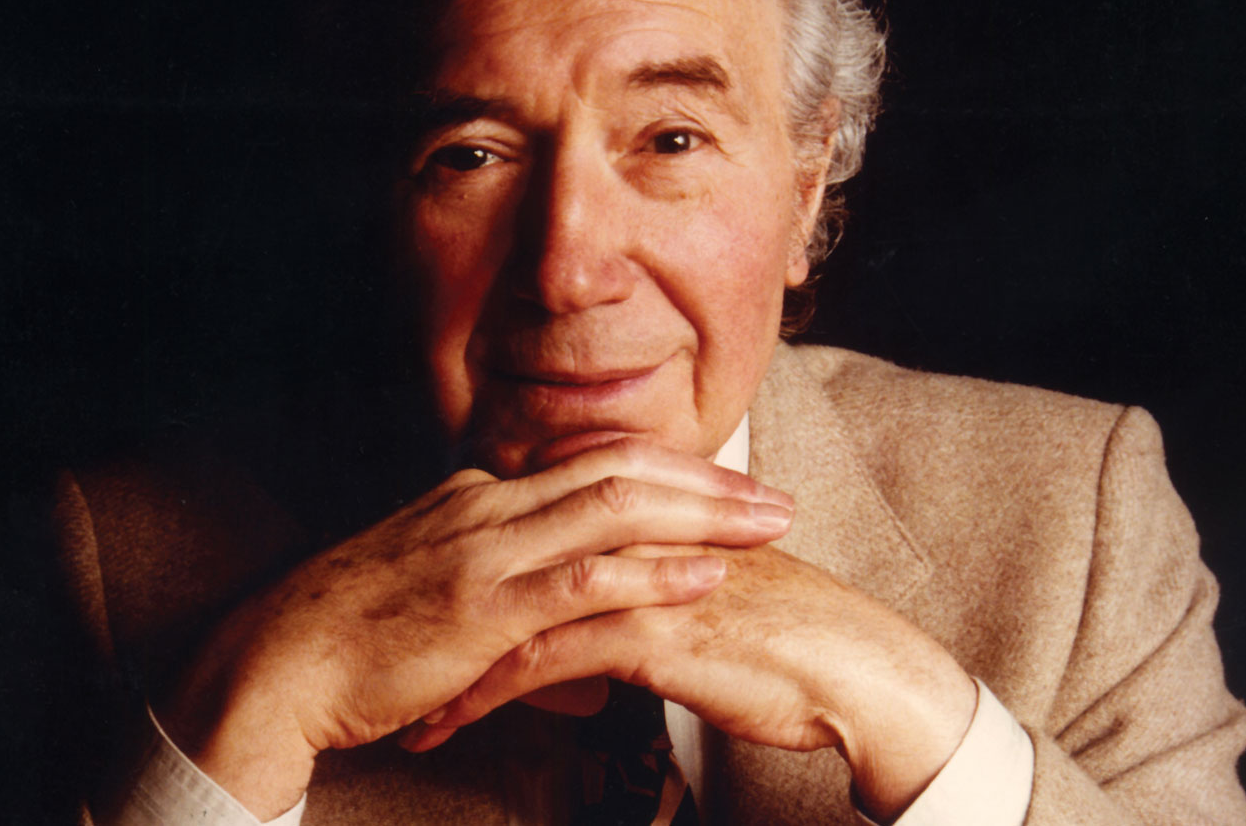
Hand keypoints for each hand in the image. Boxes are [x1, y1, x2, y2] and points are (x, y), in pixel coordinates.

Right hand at [157, 439, 795, 818]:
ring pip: (613, 510)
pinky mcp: (482, 607)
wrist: (276, 663)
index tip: (726, 483)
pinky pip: (583, 580)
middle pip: (619, 470)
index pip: (589, 463)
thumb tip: (572, 652)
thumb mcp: (434, 600)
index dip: (667, 470)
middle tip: (772, 495)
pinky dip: (651, 573)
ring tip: (766, 525)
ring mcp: (486, 552)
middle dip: (705, 480)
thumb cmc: (352, 640)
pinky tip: (703, 577)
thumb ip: (508, 609)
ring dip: (700, 515)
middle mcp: (488, 507)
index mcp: (477, 499)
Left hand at [410, 544, 977, 818]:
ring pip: (509, 609)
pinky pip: (537, 662)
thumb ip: (654, 582)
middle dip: (442, 615)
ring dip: (448, 662)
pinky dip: (481, 695)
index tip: (432, 617)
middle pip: (507, 563)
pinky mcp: (640, 631)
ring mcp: (631, 578)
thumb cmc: (787, 637)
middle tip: (392, 656)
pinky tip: (446, 726)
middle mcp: (627, 537)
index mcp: (641, 520)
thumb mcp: (706, 595)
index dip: (478, 575)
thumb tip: (613, 600)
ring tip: (402, 705)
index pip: (536, 534)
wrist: (853, 667)